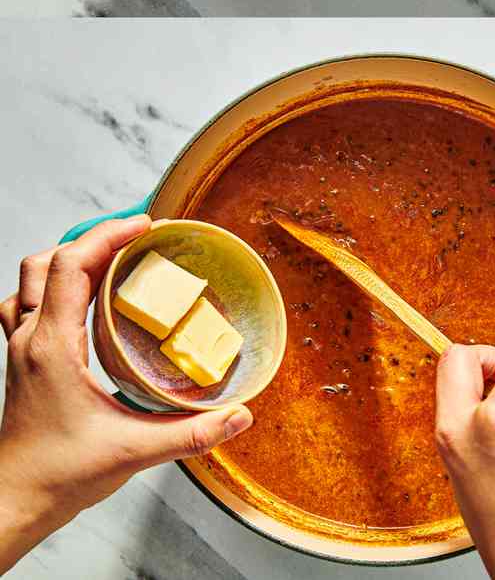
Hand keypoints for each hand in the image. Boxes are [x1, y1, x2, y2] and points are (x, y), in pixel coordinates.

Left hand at [0, 216, 252, 571]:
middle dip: (92, 240)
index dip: (107, 235)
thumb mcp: (134, 452)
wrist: (15, 502)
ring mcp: (21, 351)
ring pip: (29, 281)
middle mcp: (31, 340)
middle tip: (136, 239)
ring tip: (109, 260)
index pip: (69, 266)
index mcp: (52, 347)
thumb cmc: (59, 475)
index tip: (146, 226)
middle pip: (45, 262)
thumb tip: (239, 415)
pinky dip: (53, 289)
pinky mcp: (23, 363)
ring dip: (66, 260)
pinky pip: (26, 306)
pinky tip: (83, 302)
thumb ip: (191, 433)